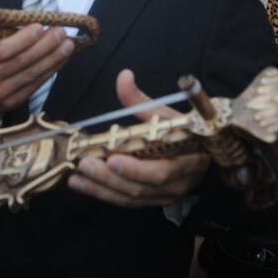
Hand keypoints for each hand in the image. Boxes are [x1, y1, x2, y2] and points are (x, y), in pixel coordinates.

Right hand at [0, 23, 75, 119]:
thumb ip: (5, 34)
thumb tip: (32, 23)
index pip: (2, 49)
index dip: (24, 39)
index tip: (41, 27)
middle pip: (20, 62)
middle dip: (44, 46)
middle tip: (60, 34)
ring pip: (30, 75)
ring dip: (52, 59)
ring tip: (67, 46)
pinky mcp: (11, 103)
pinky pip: (34, 85)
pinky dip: (50, 71)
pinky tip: (61, 60)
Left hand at [67, 69, 209, 207]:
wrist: (202, 155)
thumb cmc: (183, 131)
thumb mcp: (166, 114)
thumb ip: (141, 100)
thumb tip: (124, 76)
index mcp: (185, 161)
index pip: (160, 172)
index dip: (136, 169)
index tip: (112, 158)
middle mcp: (175, 184)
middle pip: (140, 188)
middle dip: (109, 178)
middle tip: (84, 164)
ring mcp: (162, 196)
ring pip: (129, 197)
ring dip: (100, 189)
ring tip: (75, 178)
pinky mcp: (150, 201)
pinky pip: (125, 201)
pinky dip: (102, 194)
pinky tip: (81, 184)